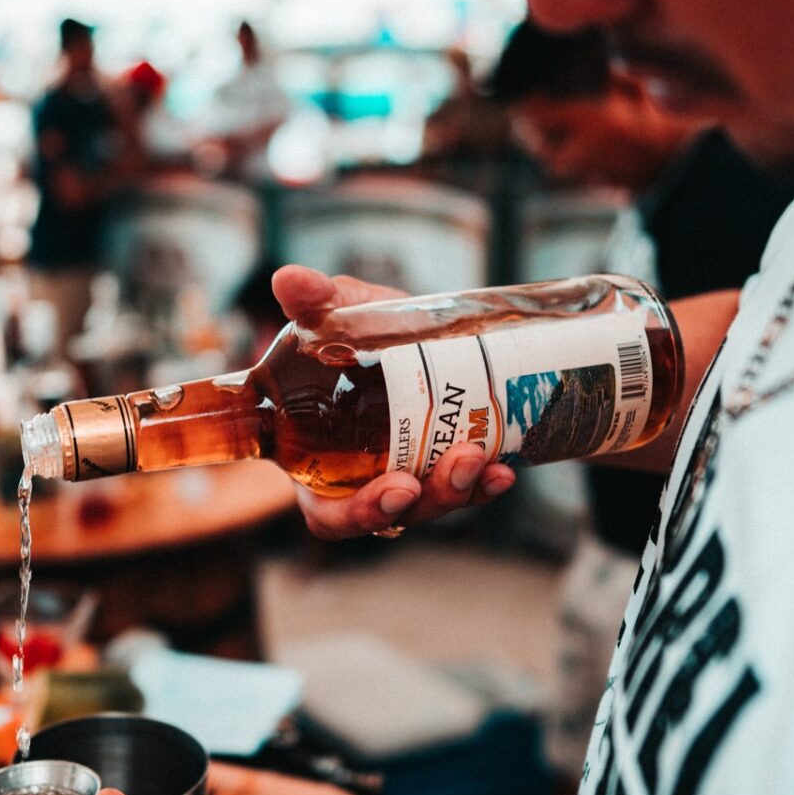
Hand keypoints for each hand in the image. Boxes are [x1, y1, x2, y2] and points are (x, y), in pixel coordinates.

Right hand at [270, 266, 516, 539]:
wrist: (409, 325)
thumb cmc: (358, 330)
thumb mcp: (337, 313)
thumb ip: (312, 302)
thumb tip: (287, 279)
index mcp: (321, 463)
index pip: (331, 514)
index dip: (358, 513)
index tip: (396, 490)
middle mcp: (366, 482)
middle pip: (393, 515)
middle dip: (425, 500)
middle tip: (451, 469)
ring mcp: (410, 478)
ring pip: (433, 505)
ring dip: (459, 489)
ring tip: (480, 459)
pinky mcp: (446, 468)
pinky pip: (466, 489)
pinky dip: (485, 482)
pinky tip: (506, 465)